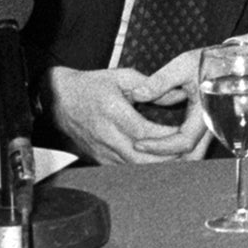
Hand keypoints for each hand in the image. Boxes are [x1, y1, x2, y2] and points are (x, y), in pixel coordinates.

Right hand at [47, 64, 200, 164]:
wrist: (59, 100)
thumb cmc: (90, 86)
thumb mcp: (120, 77)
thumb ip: (150, 85)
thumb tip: (177, 94)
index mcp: (113, 112)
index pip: (145, 133)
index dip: (167, 138)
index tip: (185, 134)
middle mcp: (107, 135)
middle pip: (142, 157)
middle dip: (167, 159)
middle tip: (188, 154)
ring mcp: (102, 151)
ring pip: (134, 168)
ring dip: (158, 167)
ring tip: (179, 161)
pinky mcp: (99, 159)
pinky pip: (125, 170)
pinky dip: (144, 169)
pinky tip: (159, 164)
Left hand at [131, 50, 209, 160]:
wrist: (231, 61)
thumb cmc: (210, 61)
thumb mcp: (183, 65)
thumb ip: (160, 80)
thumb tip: (137, 94)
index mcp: (204, 114)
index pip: (183, 142)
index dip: (160, 147)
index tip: (139, 143)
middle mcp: (208, 125)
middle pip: (188, 156)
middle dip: (163, 158)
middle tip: (138, 151)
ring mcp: (206, 127)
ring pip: (188, 153)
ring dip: (167, 155)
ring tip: (143, 148)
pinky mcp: (202, 124)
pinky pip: (187, 143)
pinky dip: (171, 147)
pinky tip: (154, 141)